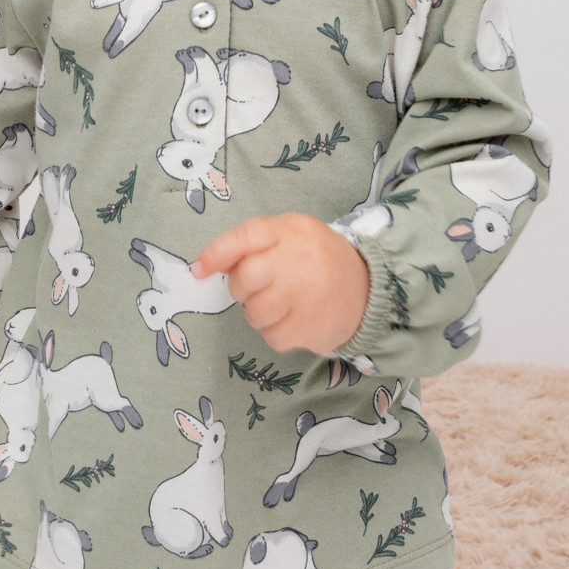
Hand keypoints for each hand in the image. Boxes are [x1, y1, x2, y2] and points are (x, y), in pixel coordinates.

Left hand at [191, 212, 369, 354]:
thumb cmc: (317, 259)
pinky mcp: (311, 327)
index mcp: (291, 231)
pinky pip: (273, 337)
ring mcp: (306, 296)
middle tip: (259, 288)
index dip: (217, 253)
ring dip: (262, 313)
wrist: (370, 288)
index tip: (199, 270)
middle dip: (242, 289)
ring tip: (284, 303)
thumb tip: (207, 263)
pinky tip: (297, 319)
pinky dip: (278, 332)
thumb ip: (253, 243)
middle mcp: (299, 260)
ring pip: (255, 314)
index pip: (245, 236)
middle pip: (244, 279)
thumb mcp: (291, 235)